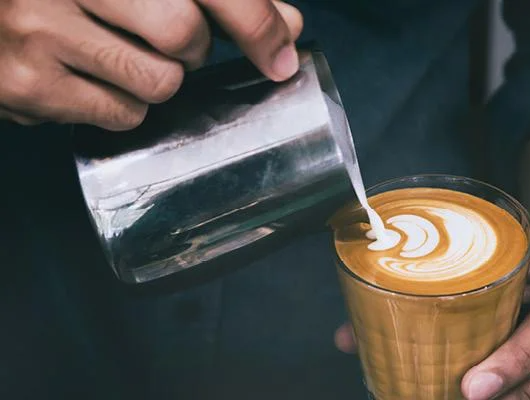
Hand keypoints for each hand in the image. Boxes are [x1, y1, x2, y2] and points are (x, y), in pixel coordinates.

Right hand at [0, 0, 302, 129]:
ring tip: (118, 55)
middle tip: (169, 41)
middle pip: (182, 33)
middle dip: (192, 48)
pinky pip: (120, 115)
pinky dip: (123, 105)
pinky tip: (88, 77)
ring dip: (157, 79)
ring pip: (158, 83)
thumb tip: (287, 27)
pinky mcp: (27, 85)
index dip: (254, 21)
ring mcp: (38, 30)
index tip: (281, 56)